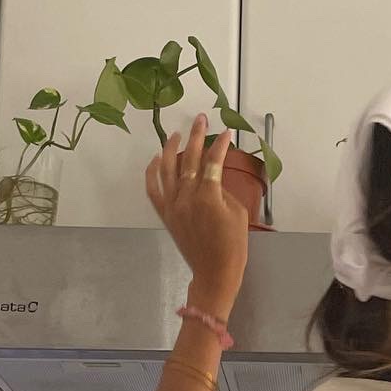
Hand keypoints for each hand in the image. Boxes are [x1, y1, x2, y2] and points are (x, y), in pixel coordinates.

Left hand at [145, 115, 249, 315]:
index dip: (221, 145)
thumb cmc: (233, 246)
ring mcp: (173, 205)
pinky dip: (153, 171)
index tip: (227, 132)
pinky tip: (157, 158)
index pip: (214, 162)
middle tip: (200, 118)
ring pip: (167, 169)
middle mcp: (187, 197)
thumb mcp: (238, 214)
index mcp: (209, 197)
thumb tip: (213, 179)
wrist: (214, 272)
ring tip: (176, 133)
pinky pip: (153, 189)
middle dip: (196, 136)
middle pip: (189, 159)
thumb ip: (224, 192)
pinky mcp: (165, 214)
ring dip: (171, 148)